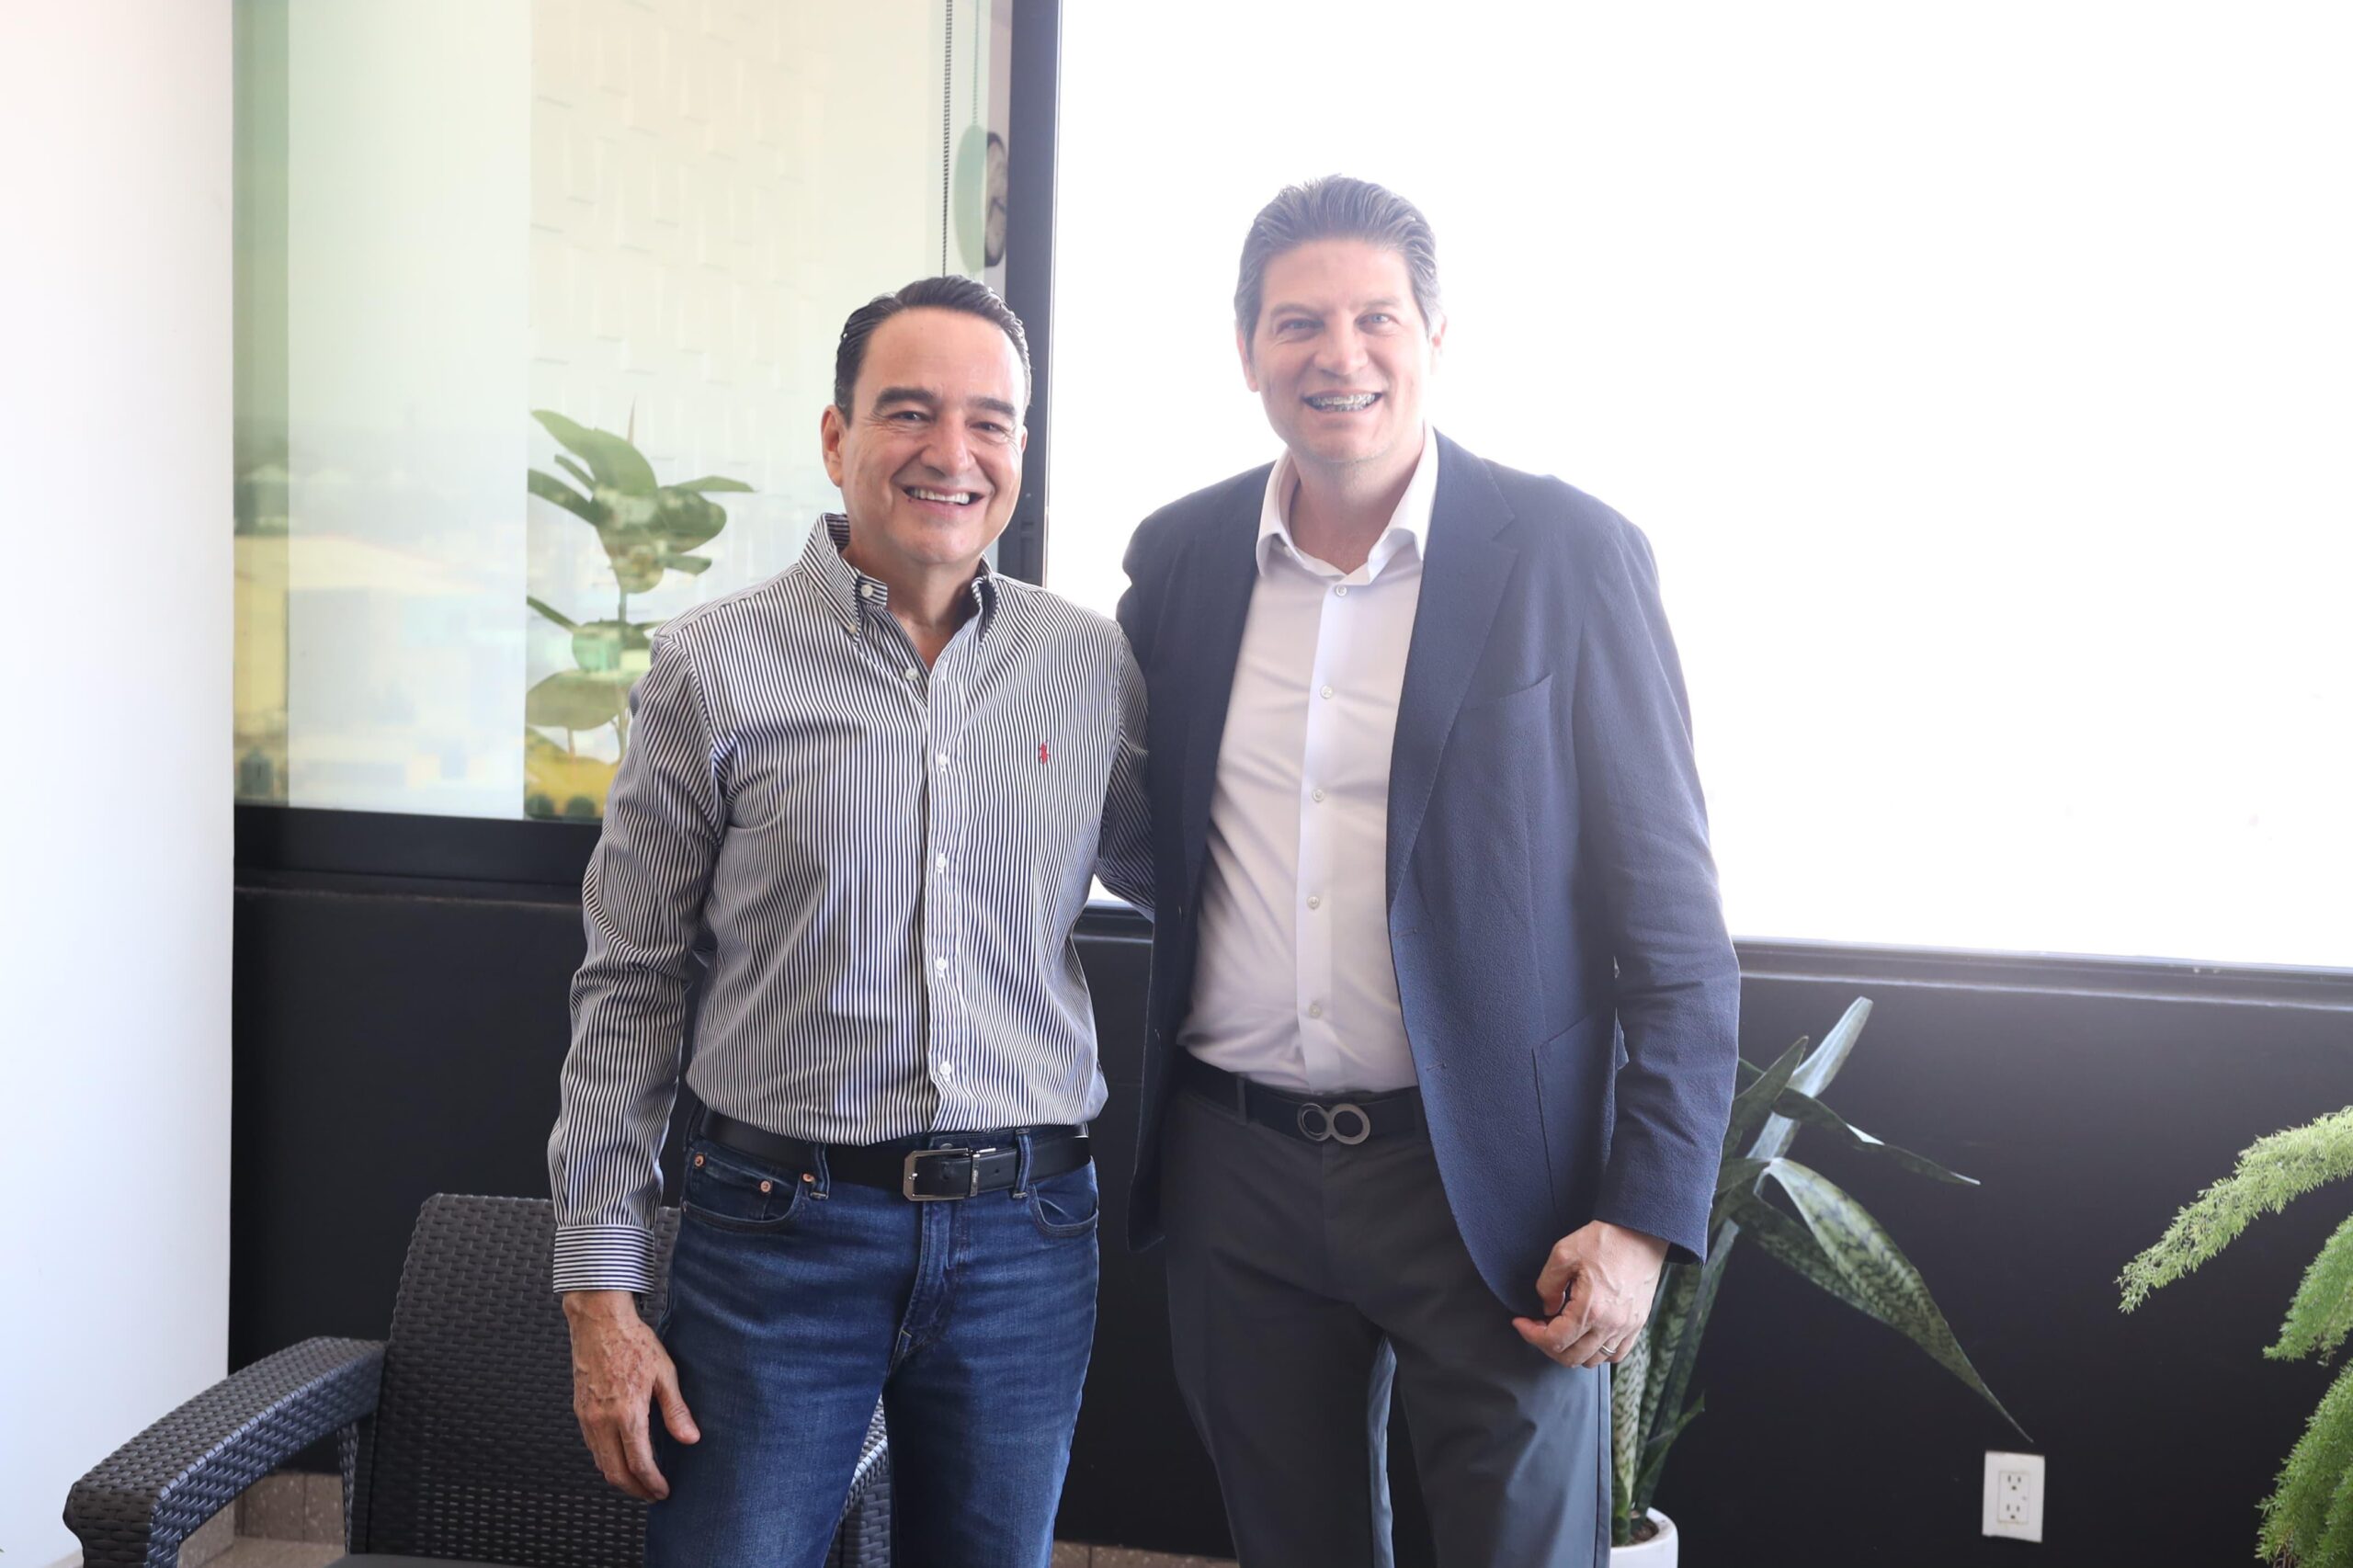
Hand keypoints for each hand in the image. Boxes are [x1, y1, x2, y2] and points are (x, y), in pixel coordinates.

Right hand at [564, 1289, 698, 1499]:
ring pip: (600, 1463)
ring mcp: (587, 1418)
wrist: (599, 1322)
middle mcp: (602, 1421)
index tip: (664, 1491)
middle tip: (652, 1495)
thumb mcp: (664, 1373)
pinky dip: (606, 1460)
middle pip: (615, 1473)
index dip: (652, 1483)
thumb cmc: (634, 1342)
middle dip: (635, 1490)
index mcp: (626, 1414)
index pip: (639, 1464)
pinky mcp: (579, 1412)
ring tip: (640, 1480)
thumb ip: (676, 1410)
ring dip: (619, 1478)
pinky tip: (621, 1457)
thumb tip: (690, 1439)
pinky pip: (592, 1447)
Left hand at [1511, 1220, 1668, 1368]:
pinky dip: (1597, 1352)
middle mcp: (1611, 1325)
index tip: (1521, 1322)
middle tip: (1538, 1326)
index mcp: (1591, 1309)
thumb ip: (1547, 1285)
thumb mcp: (1563, 1254)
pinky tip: (1587, 1334)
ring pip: (1592, 1360)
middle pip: (1571, 1357)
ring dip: (1572, 1350)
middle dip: (1547, 1345)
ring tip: (1562, 1330)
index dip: (1531, 1335)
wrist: (1640, 1233)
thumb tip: (1547, 1309)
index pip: (1554, 1341)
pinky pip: (1615, 1354)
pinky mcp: (1637, 1324)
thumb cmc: (1605, 1241)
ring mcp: (1626, 1328)